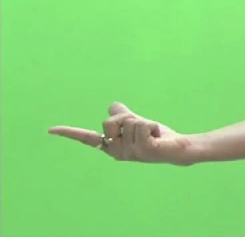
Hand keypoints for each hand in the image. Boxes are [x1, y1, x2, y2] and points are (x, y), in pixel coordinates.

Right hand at [49, 102, 194, 165]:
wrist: (178, 147)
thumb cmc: (156, 137)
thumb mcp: (136, 123)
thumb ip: (123, 115)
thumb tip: (112, 106)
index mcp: (111, 146)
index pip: (87, 138)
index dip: (69, 133)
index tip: (50, 130)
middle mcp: (116, 153)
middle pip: (111, 120)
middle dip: (128, 118)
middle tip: (142, 129)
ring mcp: (130, 153)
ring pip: (129, 121)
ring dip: (144, 123)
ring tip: (152, 134)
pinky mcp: (144, 150)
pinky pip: (142, 125)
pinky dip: (152, 126)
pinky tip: (157, 137)